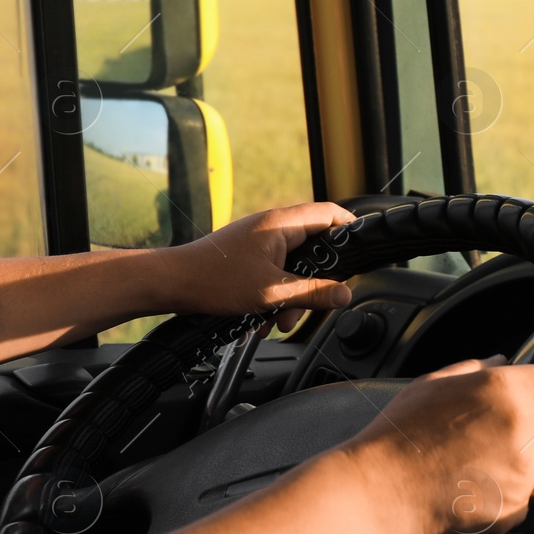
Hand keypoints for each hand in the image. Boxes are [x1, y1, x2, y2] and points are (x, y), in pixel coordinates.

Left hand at [161, 202, 356, 330]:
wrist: (170, 284)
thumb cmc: (212, 280)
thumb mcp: (272, 292)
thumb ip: (314, 294)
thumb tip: (345, 295)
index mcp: (281, 224)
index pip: (329, 214)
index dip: (350, 228)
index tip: (363, 249)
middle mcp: (272, 227)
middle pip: (314, 248)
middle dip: (315, 283)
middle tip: (310, 306)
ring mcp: (259, 241)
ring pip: (294, 267)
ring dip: (293, 296)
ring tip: (279, 319)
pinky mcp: (248, 257)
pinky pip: (275, 273)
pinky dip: (275, 296)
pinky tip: (263, 318)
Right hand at [338, 356, 533, 533]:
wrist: (380, 490)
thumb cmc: (398, 437)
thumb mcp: (434, 384)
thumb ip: (476, 369)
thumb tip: (503, 362)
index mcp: (504, 389)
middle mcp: (522, 427)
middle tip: (533, 447)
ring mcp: (521, 471)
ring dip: (533, 476)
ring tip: (489, 472)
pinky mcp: (514, 508)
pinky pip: (526, 506)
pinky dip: (509, 503)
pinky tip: (476, 491)